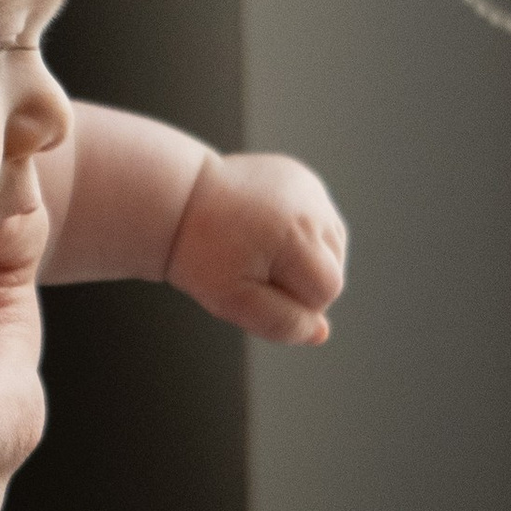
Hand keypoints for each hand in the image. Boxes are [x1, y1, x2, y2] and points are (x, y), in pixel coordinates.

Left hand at [165, 150, 346, 344]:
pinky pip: (318, 219)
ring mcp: (309, 187)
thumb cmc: (200, 250)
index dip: (293, 301)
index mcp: (299, 235)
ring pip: (331, 245)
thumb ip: (280, 322)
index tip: (255, 286)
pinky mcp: (301, 177)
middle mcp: (312, 205)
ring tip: (261, 250)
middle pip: (334, 268)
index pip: (326, 291)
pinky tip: (267, 231)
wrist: (176, 200)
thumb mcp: (233, 300)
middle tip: (253, 269)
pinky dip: (300, 232)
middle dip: (301, 280)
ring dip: (305, 258)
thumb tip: (320, 333)